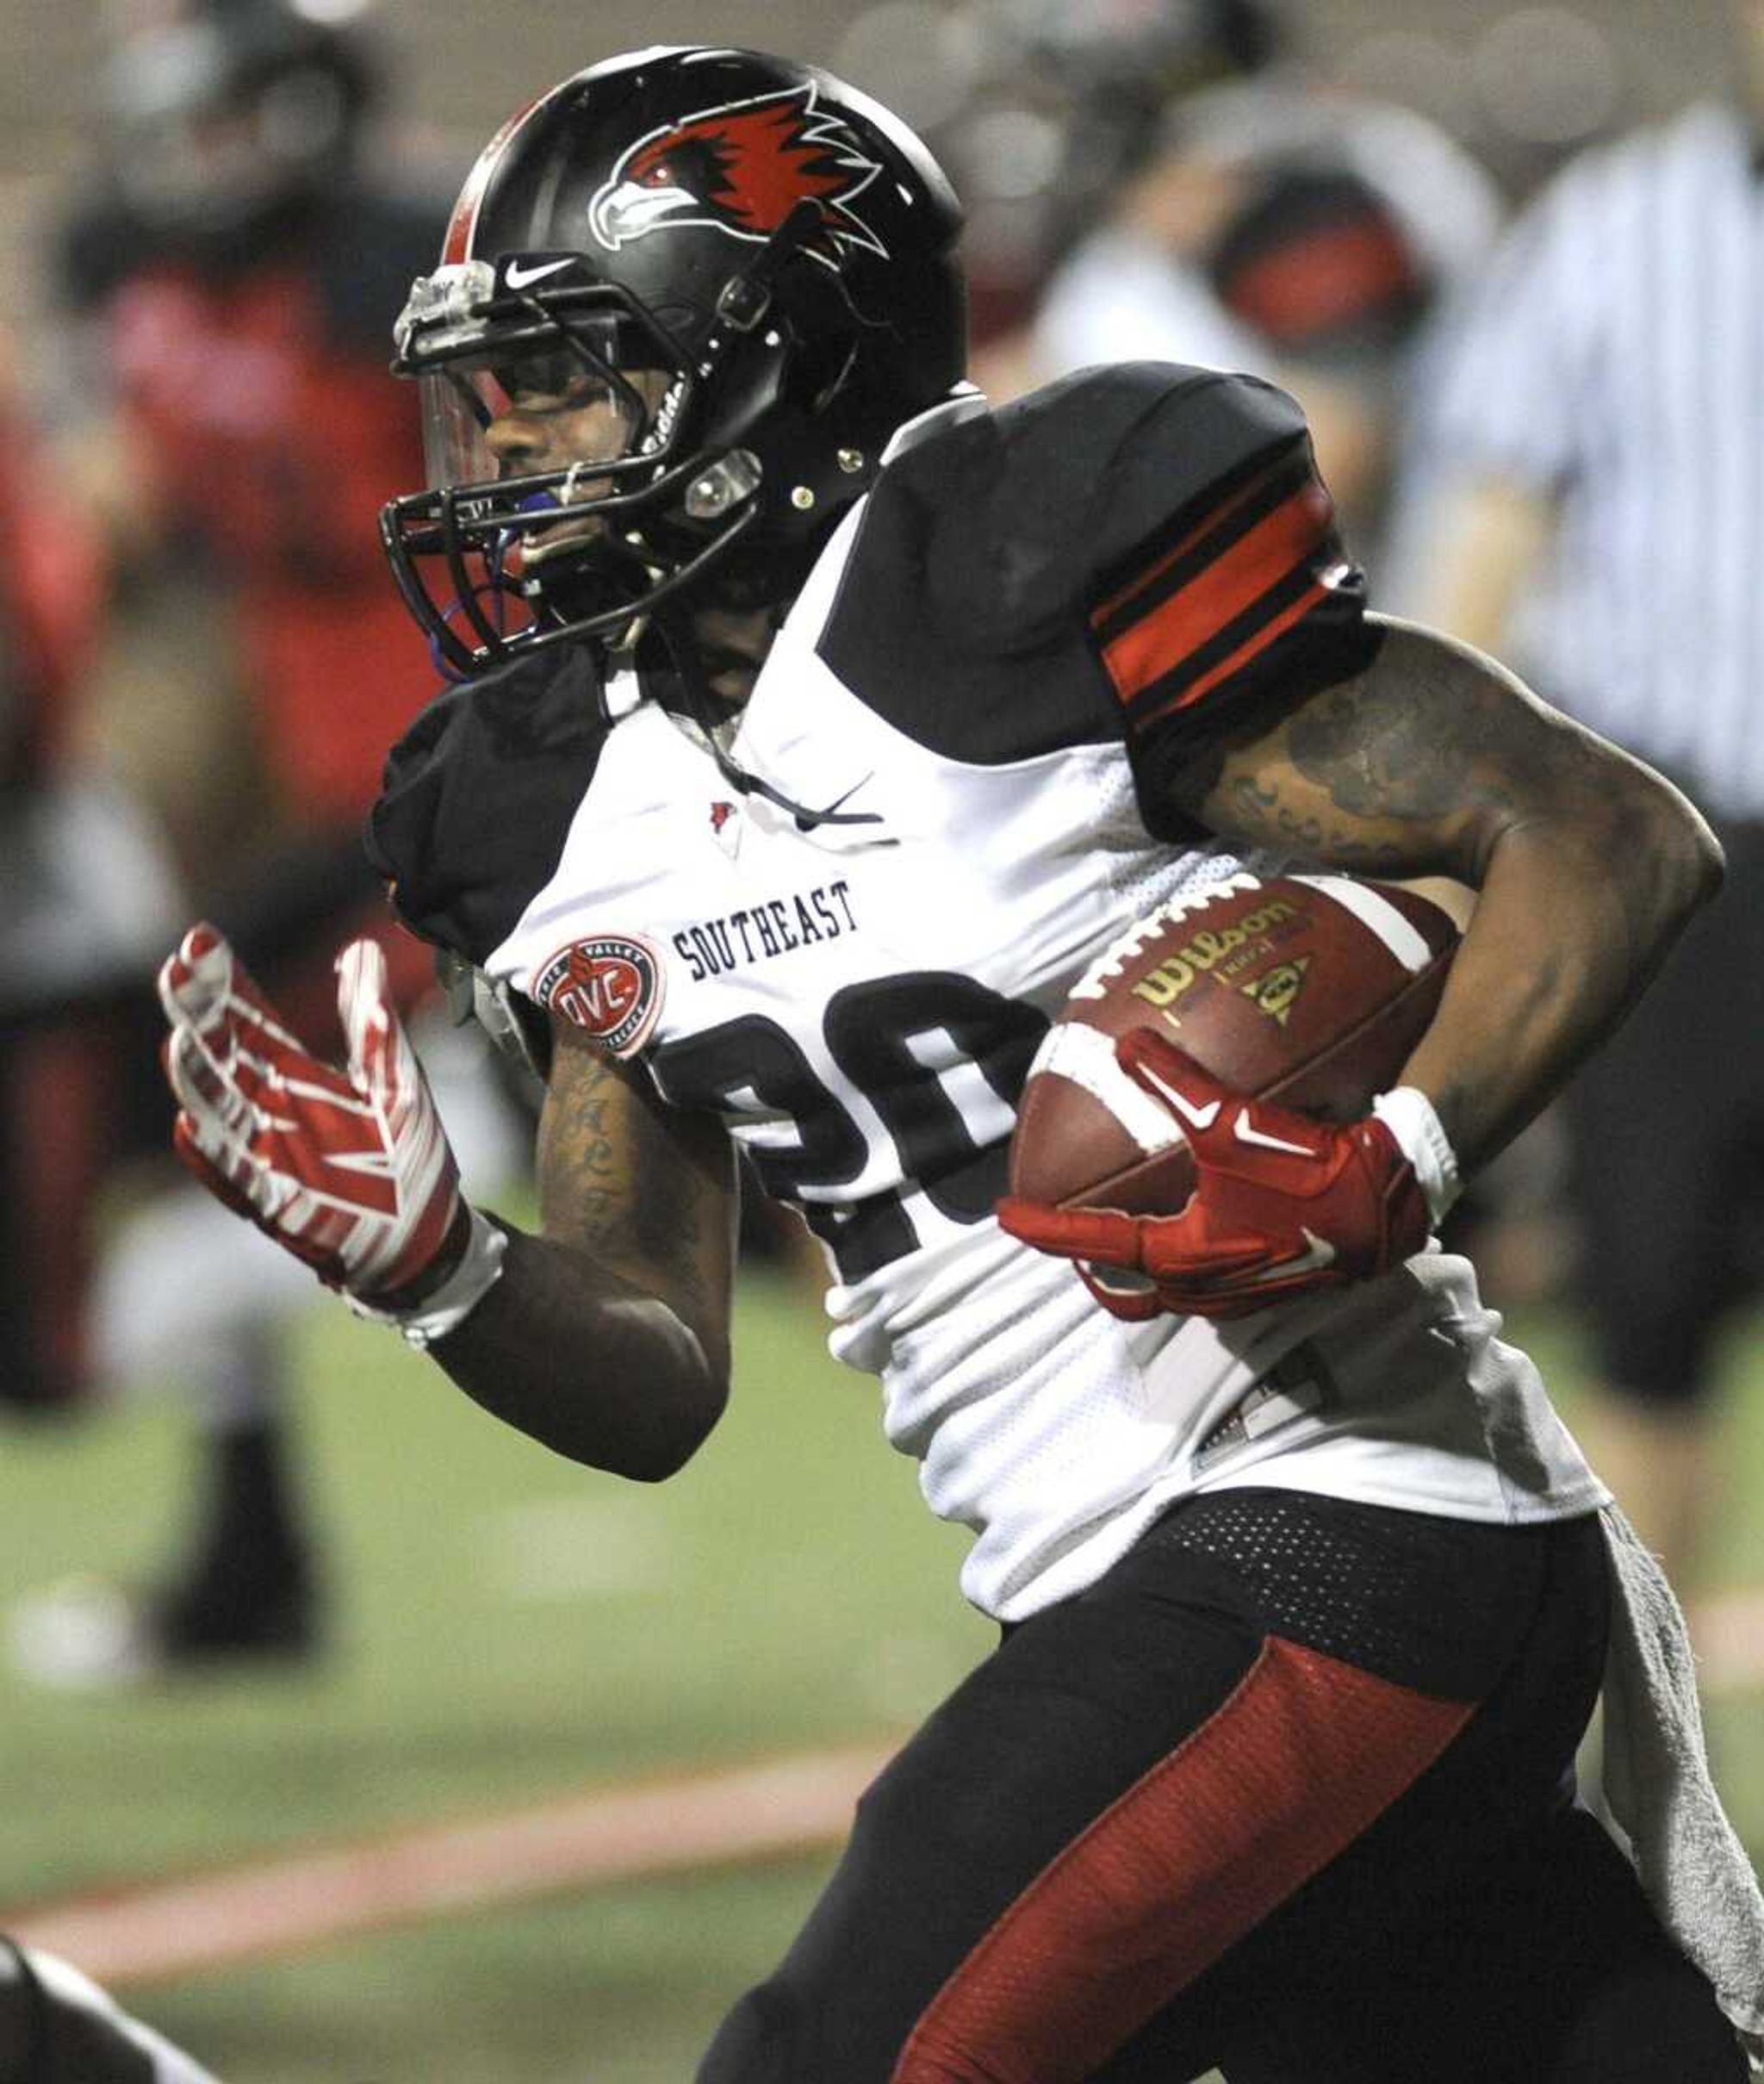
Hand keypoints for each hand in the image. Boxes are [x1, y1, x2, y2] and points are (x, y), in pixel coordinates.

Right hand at [159, 924, 463, 1301]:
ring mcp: (267, 1155)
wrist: (427, 1236)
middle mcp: (270, 1110)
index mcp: (295, 1075)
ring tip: (180, 1040)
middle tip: (176, 970)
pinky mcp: (277, 1202)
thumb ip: (372, 1021)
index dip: (222, 980)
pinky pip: (237, 1177)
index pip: (247, 1017)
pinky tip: (192, 1126)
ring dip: (197, 1080)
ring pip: (219, 1111)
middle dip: (199, 1015)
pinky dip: (215, 1156)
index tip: (196, 938)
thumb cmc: (409, 1155)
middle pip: (222, 1055)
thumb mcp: (396, 1077)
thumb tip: (361, 949)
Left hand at [997, 1029, 1430, 1319]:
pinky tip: (1199, 1210)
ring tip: (1123, 1222)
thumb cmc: (1305, 1168)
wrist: (1387, 1202)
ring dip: (1139, 1259)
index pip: (1091, 1243)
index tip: (1004, 1216)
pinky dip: (1185, 1248)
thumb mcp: (1231, 1121)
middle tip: (1066, 1228)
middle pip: (1125, 1284)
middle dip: (1091, 1261)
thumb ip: (1175, 1083)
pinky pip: (1207, 1273)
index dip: (1043, 1227)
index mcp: (1179, 1254)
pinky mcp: (1271, 1281)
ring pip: (1166, 1285)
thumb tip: (1128, 1042)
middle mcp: (1201, 1286)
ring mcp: (1238, 1292)